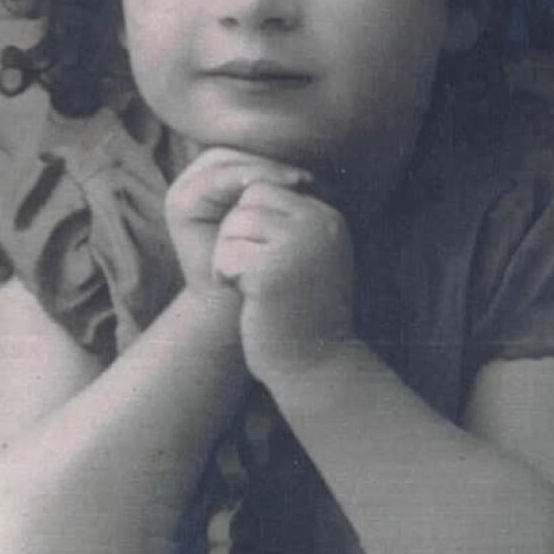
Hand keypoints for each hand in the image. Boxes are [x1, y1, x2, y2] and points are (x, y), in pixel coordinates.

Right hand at [164, 148, 307, 304]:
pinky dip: (242, 180)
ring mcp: (184, 189)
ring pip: (227, 163)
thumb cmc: (262, 263)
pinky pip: (214, 181)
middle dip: (271, 162)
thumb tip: (324, 157)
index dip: (280, 160)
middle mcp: (197, 179)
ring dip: (261, 170)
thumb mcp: (277, 219)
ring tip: (293, 182)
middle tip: (303, 177)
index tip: (314, 174)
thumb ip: (285, 186)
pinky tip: (267, 193)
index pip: (252, 154)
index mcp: (222, 177)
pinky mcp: (180, 203)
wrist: (231, 308)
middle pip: (238, 154)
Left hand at [212, 180, 355, 388]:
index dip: (250, 219)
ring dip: (230, 255)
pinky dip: (226, 275)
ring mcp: (297, 245)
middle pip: (249, 199)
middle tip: (249, 269)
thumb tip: (247, 186)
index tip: (257, 254)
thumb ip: (287, 221)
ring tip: (250, 284)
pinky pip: (226, 254)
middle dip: (238, 232)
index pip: (268, 188)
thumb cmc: (302, 310)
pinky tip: (246, 297)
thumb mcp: (306, 256)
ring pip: (234, 224)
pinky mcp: (271, 271)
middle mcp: (318, 223)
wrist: (316, 366)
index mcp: (328, 217)